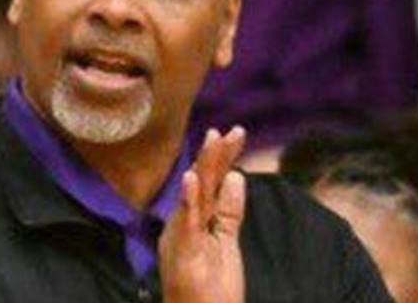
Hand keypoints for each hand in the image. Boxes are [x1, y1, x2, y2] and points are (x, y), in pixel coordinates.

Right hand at [160, 127, 247, 302]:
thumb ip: (230, 210)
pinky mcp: (182, 254)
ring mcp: (180, 238)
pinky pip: (185, 224)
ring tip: (212, 139)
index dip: (222, 157)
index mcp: (194, 220)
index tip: (235, 133)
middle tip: (230, 130)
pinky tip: (190, 178)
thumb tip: (237, 175)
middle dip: (216, 155)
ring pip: (194, 195)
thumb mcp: (226, 242)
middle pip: (203, 183)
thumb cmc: (210, 289)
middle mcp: (183, 224)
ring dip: (204, 167)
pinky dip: (188, 200)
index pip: (210, 182)